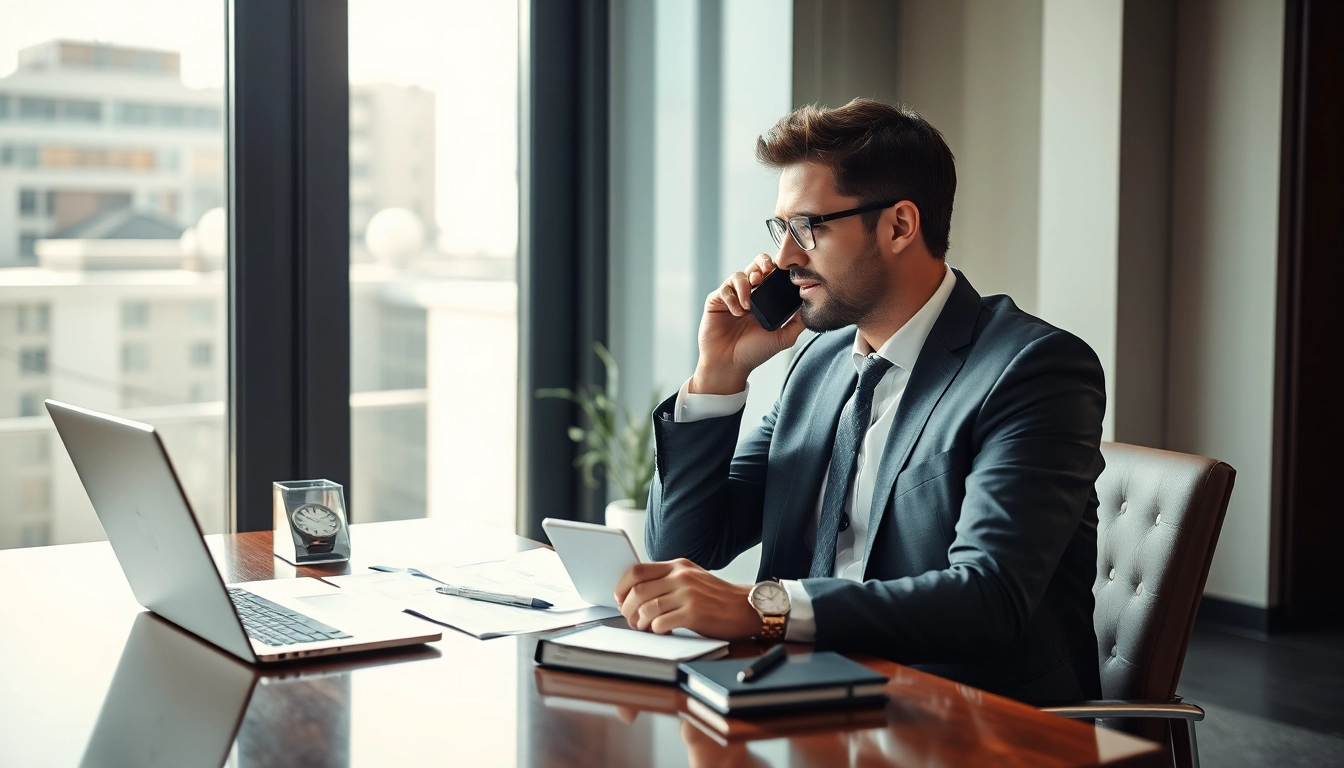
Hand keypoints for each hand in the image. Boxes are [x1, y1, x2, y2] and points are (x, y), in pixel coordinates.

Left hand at [613, 559, 759, 639]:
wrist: (747, 607)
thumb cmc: (717, 598)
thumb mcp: (693, 578)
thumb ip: (669, 579)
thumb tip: (636, 592)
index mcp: (678, 565)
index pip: (637, 570)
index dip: (622, 586)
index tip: (619, 598)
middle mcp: (682, 576)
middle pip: (638, 591)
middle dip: (627, 608)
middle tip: (629, 618)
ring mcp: (688, 594)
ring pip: (647, 608)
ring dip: (639, 622)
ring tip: (643, 627)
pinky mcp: (694, 614)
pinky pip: (661, 623)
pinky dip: (656, 630)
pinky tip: (661, 632)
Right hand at [692, 254, 805, 394]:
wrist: (730, 365)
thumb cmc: (754, 352)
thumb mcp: (783, 337)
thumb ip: (798, 321)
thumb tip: (811, 304)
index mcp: (765, 300)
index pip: (772, 274)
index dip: (777, 268)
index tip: (783, 271)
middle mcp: (749, 294)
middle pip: (756, 265)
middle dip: (761, 263)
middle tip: (765, 272)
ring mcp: (732, 297)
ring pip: (739, 275)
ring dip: (745, 286)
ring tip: (748, 306)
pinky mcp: (716, 301)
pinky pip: (724, 289)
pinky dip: (732, 298)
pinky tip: (737, 312)